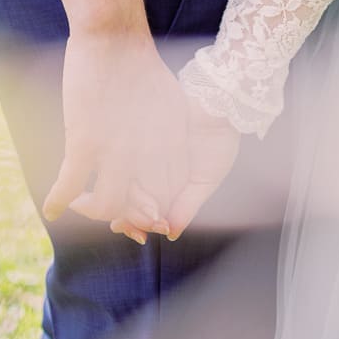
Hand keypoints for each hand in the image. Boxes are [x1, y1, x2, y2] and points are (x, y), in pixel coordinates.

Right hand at [42, 30, 185, 235]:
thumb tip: (158, 161)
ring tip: (80, 202)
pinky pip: (70, 186)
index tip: (136, 206)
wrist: (113, 30)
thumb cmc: (138, 62)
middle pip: (139, 207)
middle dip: (124, 216)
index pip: (166, 194)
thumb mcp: (165, 100)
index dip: (150, 206)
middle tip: (108, 211)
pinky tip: (52, 209)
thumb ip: (164, 134)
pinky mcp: (86, 138)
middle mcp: (149, 150)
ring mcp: (116, 147)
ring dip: (90, 212)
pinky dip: (59, 201)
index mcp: (172, 141)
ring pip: (106, 206)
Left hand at [112, 98, 240, 245]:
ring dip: (119, 196)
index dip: (137, 226)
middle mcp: (153, 169)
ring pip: (122, 179)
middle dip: (124, 216)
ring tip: (120, 208)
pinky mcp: (138, 131)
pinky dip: (120, 169)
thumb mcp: (206, 180)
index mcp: (168, 185)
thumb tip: (170, 234)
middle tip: (122, 226)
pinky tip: (121, 179)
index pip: (145, 211)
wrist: (220, 102)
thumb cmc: (218, 141)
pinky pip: (124, 154)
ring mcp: (144, 151)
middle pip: (128, 198)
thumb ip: (187, 207)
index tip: (140, 235)